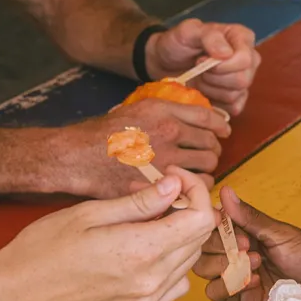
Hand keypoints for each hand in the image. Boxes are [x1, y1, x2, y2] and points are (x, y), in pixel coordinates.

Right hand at [0, 168, 217, 300]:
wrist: (17, 294)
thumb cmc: (43, 249)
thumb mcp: (89, 213)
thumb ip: (139, 202)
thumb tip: (174, 185)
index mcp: (140, 251)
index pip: (200, 219)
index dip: (195, 190)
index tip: (173, 176)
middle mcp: (151, 281)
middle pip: (199, 239)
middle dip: (186, 207)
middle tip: (154, 192)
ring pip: (189, 261)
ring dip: (178, 234)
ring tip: (145, 219)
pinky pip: (175, 285)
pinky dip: (171, 263)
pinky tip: (145, 250)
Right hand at [53, 99, 227, 196]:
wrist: (78, 156)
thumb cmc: (104, 133)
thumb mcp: (139, 108)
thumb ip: (169, 111)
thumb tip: (199, 119)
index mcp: (164, 113)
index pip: (208, 119)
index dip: (219, 126)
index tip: (223, 132)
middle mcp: (168, 135)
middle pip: (211, 146)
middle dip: (212, 151)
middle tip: (206, 156)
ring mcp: (165, 163)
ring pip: (207, 170)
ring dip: (206, 172)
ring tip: (196, 175)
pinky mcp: (158, 187)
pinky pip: (192, 192)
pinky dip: (194, 191)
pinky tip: (185, 189)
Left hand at [149, 20, 259, 114]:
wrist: (166, 62)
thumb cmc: (178, 43)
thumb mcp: (188, 31)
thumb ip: (209, 36)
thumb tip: (226, 53)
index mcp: (242, 37)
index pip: (244, 59)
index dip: (221, 65)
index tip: (200, 60)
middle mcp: (249, 59)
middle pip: (242, 80)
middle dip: (213, 78)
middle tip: (198, 70)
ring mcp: (244, 80)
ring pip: (235, 95)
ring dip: (210, 89)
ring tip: (199, 78)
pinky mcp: (236, 99)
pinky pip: (233, 108)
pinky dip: (214, 102)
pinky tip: (203, 91)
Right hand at [195, 185, 300, 300]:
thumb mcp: (281, 233)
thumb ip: (249, 218)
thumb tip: (225, 191)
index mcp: (244, 233)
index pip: (212, 226)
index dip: (214, 226)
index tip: (227, 225)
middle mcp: (235, 253)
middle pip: (202, 248)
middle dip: (219, 246)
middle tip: (247, 247)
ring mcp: (236, 277)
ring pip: (204, 270)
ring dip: (223, 265)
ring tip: (254, 265)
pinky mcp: (239, 300)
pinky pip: (215, 293)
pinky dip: (227, 287)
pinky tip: (252, 283)